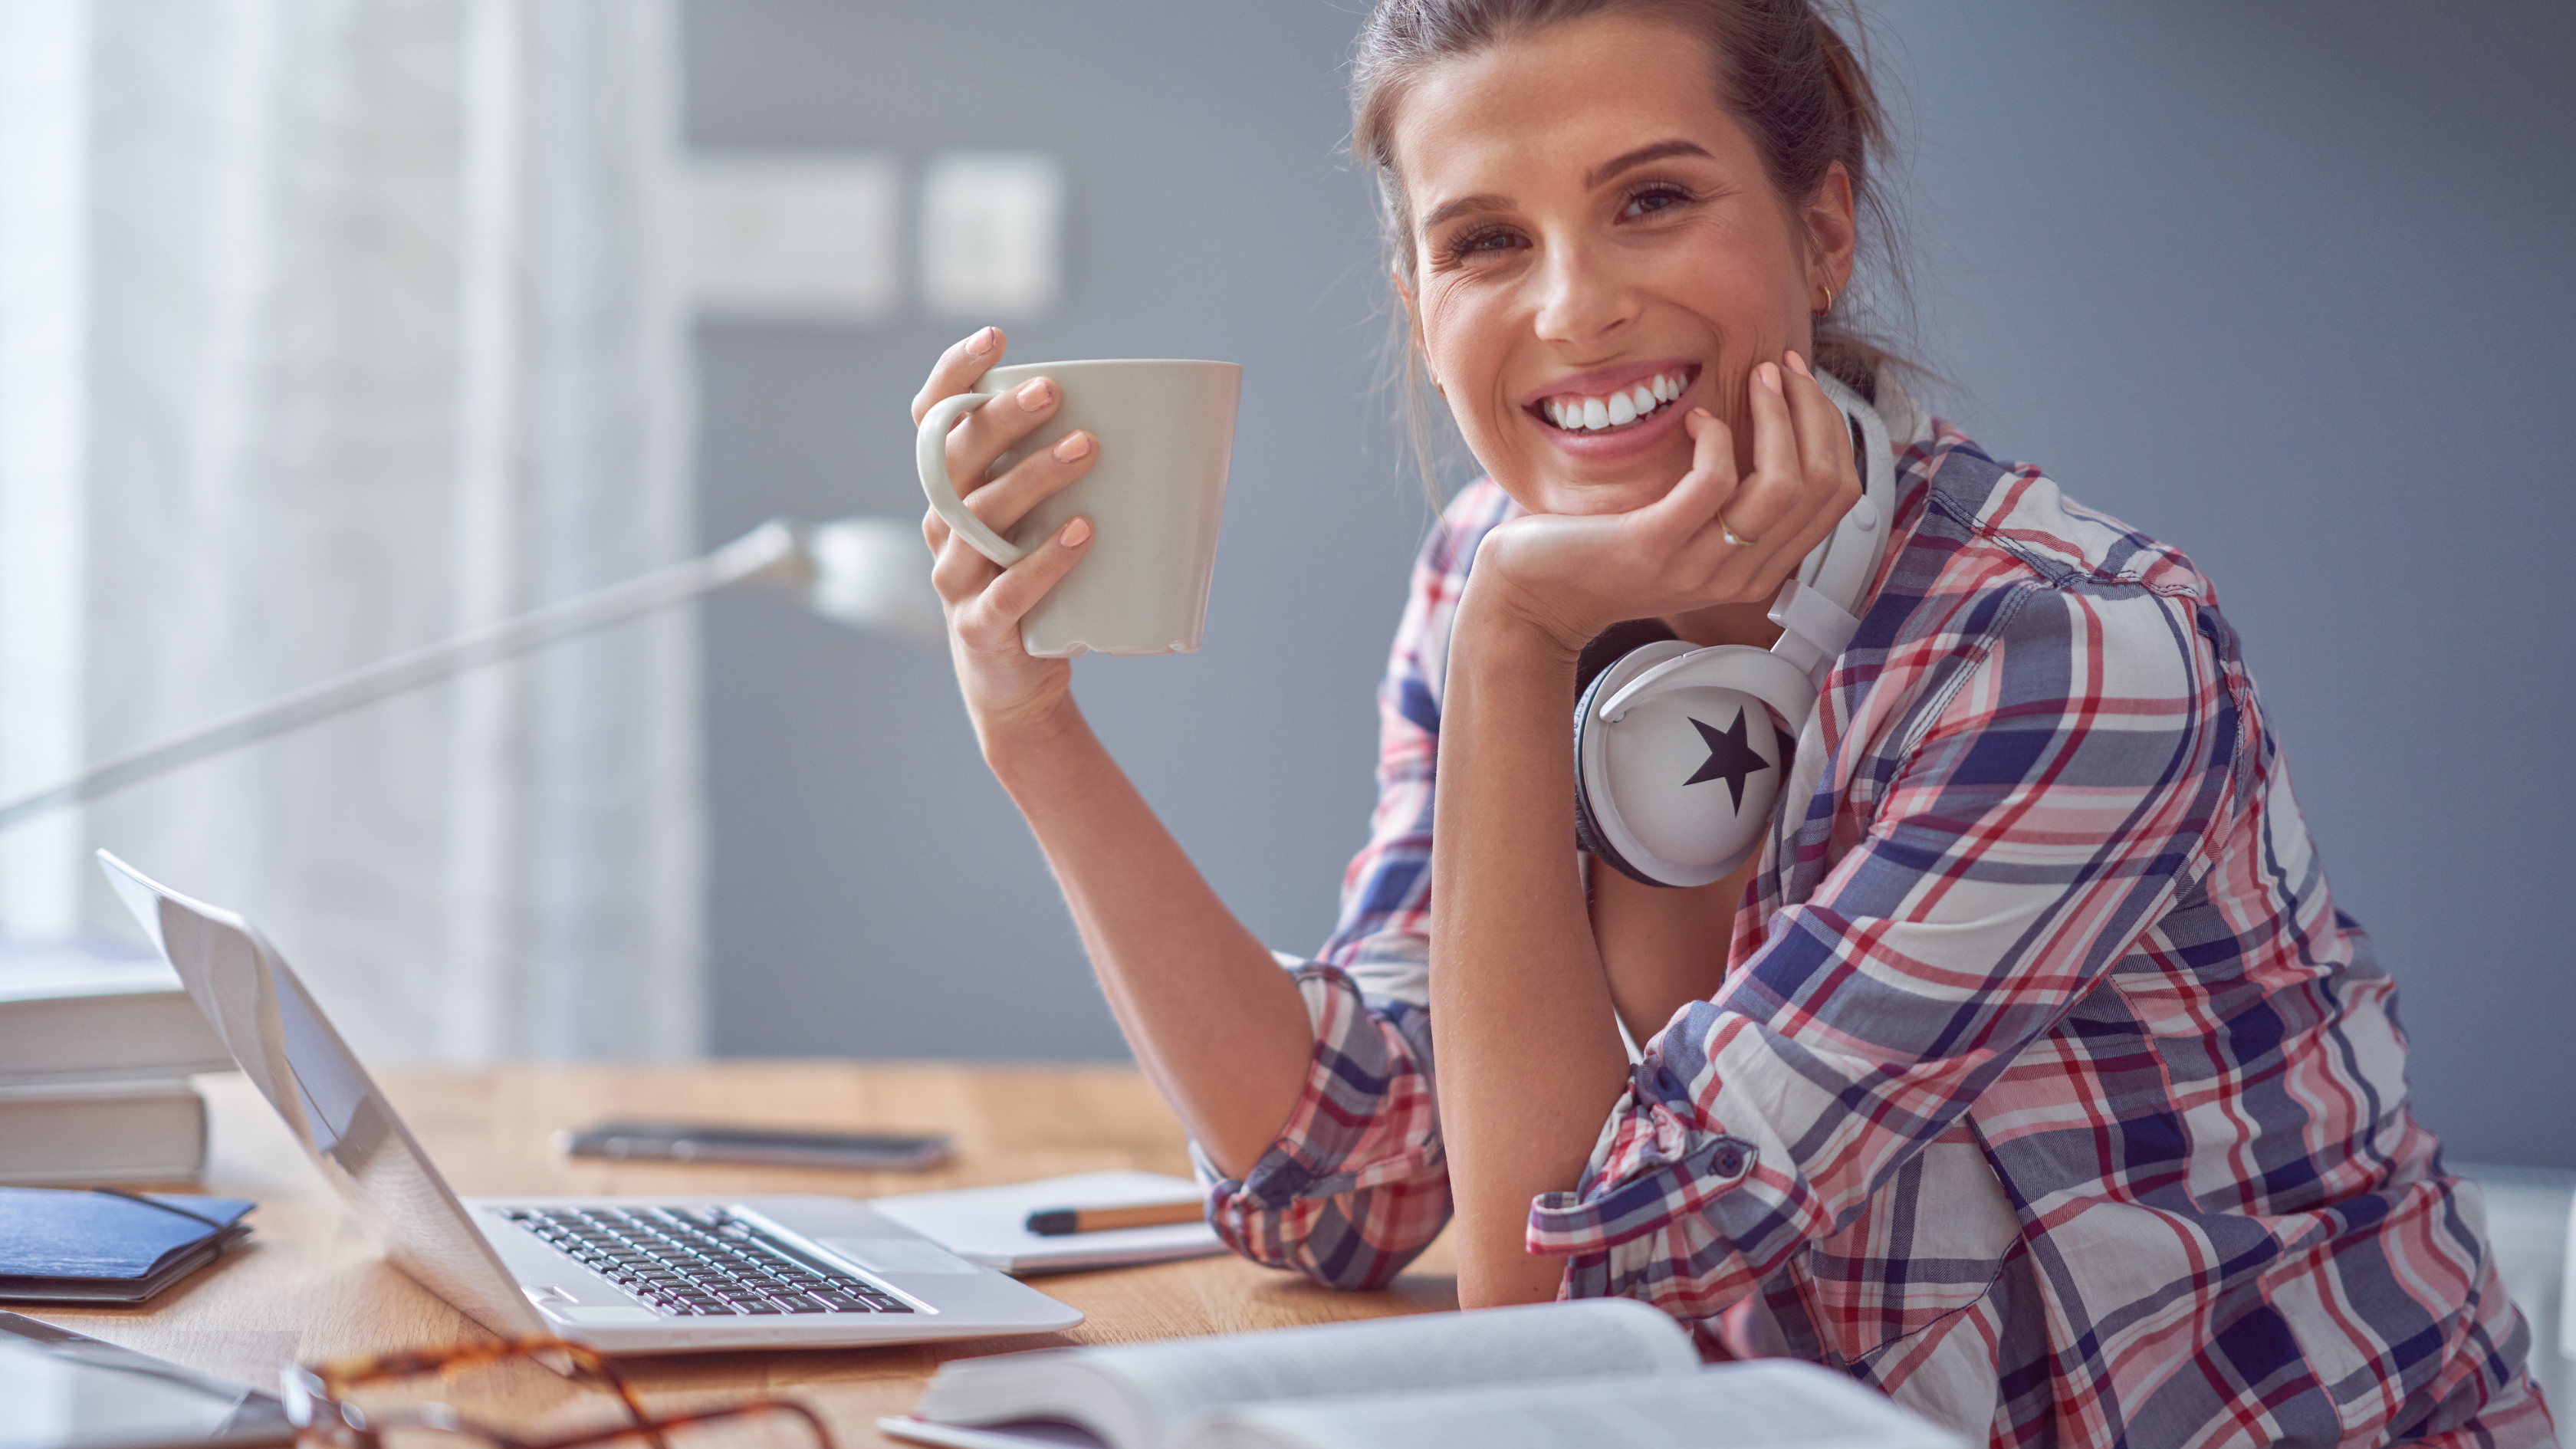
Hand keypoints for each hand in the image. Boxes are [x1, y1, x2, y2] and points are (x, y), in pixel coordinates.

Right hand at [914, 327, 1099, 741]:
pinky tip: (1081, 535)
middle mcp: (941, 527)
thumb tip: (1175, 423)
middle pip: (956, 459)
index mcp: (951, 492)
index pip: (933, 421)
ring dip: (1033, 476)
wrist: (1017, 685)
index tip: (994, 339)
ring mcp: (955, 579)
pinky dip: (1045, 562)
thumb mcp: (1044, 521)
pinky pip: (1008, 591)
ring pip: (981, 518)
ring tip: (1087, 449)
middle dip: (1002, 417)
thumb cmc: (1040, 585)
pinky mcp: (979, 628)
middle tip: (1053, 390)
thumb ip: (1076, 477)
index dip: (954, 375)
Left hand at [1468, 352, 1862, 655]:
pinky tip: (1697, 419)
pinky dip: (1716, 436)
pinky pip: (1714, 481)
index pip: (1838, 496)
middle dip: (1812, 411)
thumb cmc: (1605, 549)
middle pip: (1821, 486)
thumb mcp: (1688, 529)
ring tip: (1752, 378)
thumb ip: (1735, 499)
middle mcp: (1740, 574)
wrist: (1535, 597)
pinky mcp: (1654, 545)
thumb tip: (1779, 426)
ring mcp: (1700, 565)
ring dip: (1775, 415)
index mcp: (1760, 569)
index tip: (1801, 384)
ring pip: (1782, 484)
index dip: (1832, 429)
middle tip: (1779, 368)